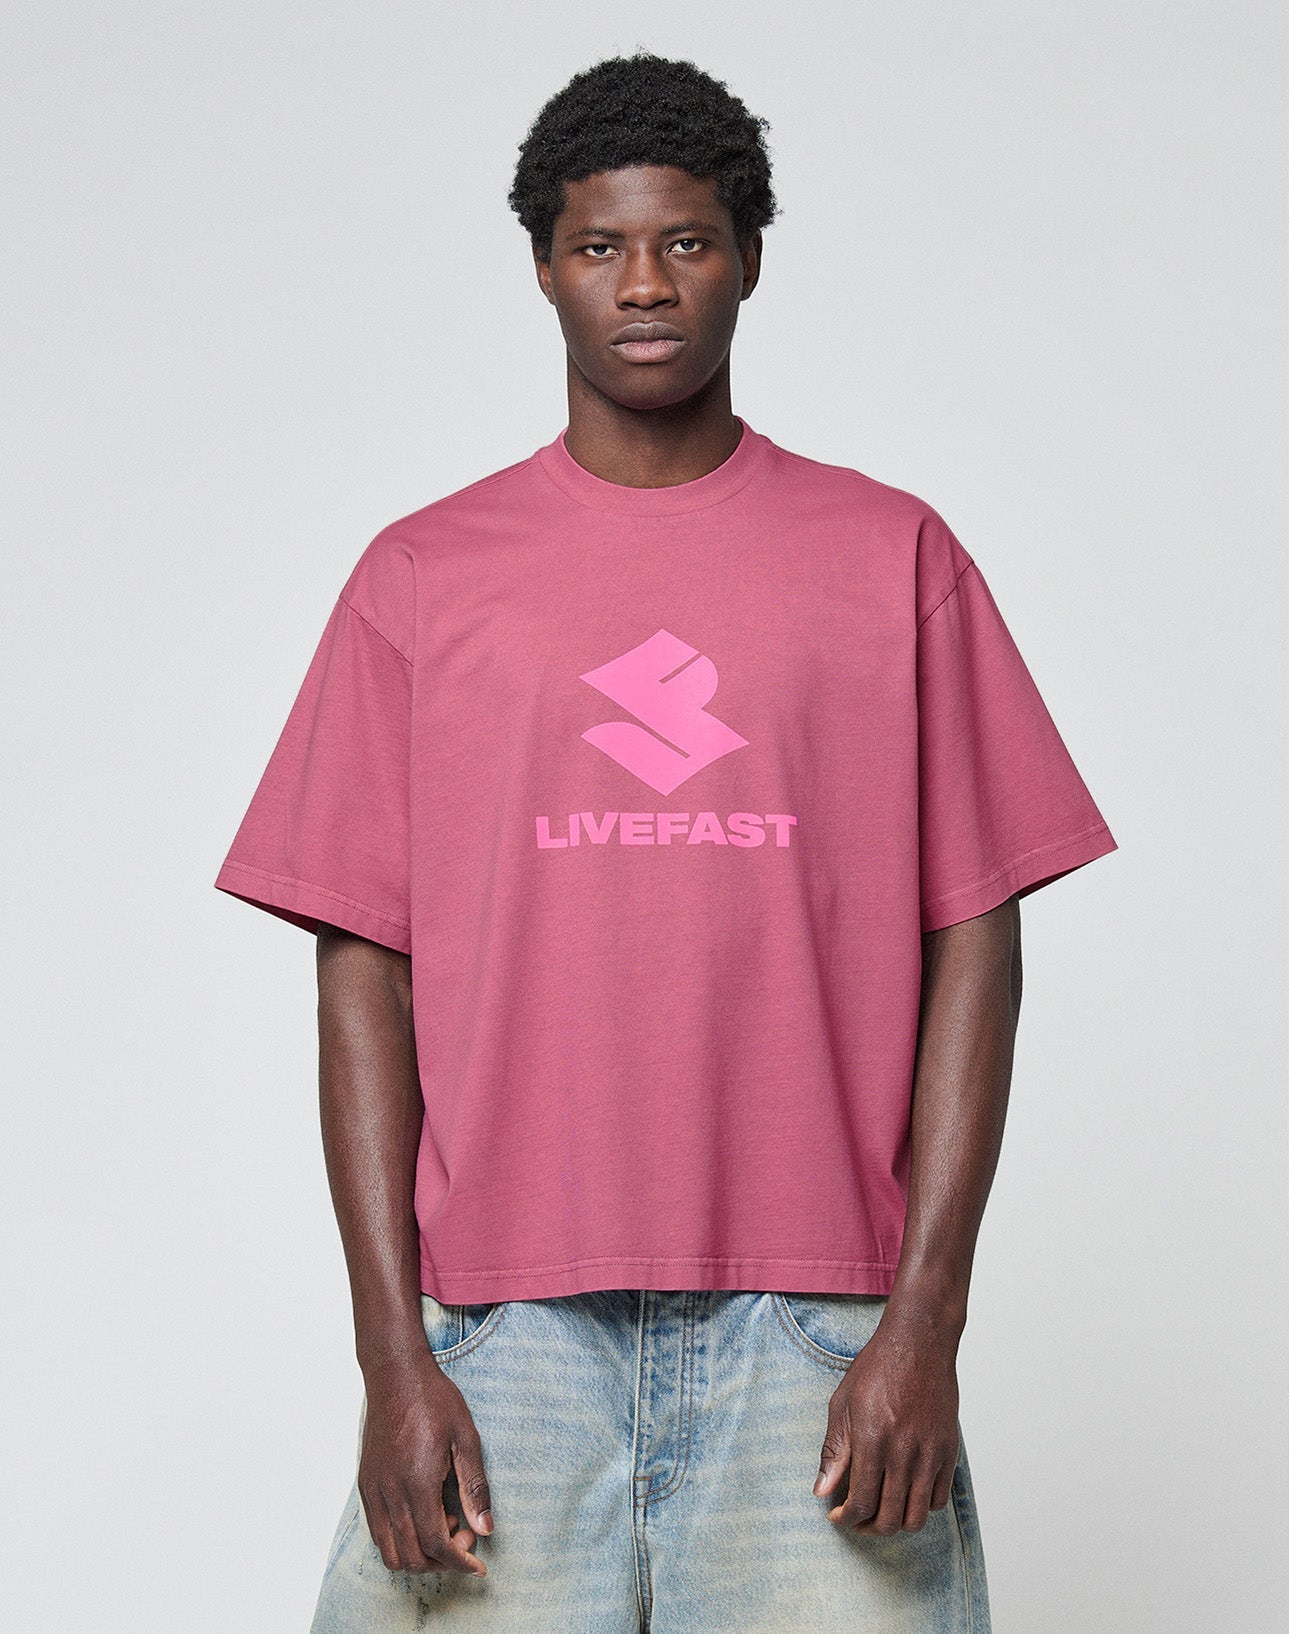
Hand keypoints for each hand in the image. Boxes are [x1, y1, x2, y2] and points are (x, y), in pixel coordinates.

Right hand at [358, 1350, 494, 1576]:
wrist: (396, 1375)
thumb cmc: (434, 1401)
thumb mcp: (466, 1438)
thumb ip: (475, 1486)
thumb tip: (486, 1528)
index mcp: (417, 1483)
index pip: (436, 1543)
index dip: (459, 1562)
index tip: (478, 1564)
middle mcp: (390, 1493)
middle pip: (412, 1557)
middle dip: (443, 1562)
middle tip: (466, 1537)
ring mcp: (374, 1491)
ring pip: (390, 1552)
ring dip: (420, 1555)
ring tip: (445, 1527)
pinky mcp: (366, 1486)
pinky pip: (378, 1532)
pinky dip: (401, 1540)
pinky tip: (423, 1516)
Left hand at [812, 1308, 960, 1535]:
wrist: (918, 1343)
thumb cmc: (877, 1368)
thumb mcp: (843, 1404)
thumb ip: (834, 1451)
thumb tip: (821, 1492)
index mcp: (872, 1441)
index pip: (860, 1503)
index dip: (846, 1518)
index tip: (837, 1515)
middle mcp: (904, 1453)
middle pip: (889, 1519)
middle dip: (868, 1528)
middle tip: (856, 1519)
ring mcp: (930, 1455)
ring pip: (916, 1517)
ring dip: (896, 1523)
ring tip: (881, 1512)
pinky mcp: (949, 1451)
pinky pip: (938, 1499)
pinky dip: (920, 1506)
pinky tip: (904, 1492)